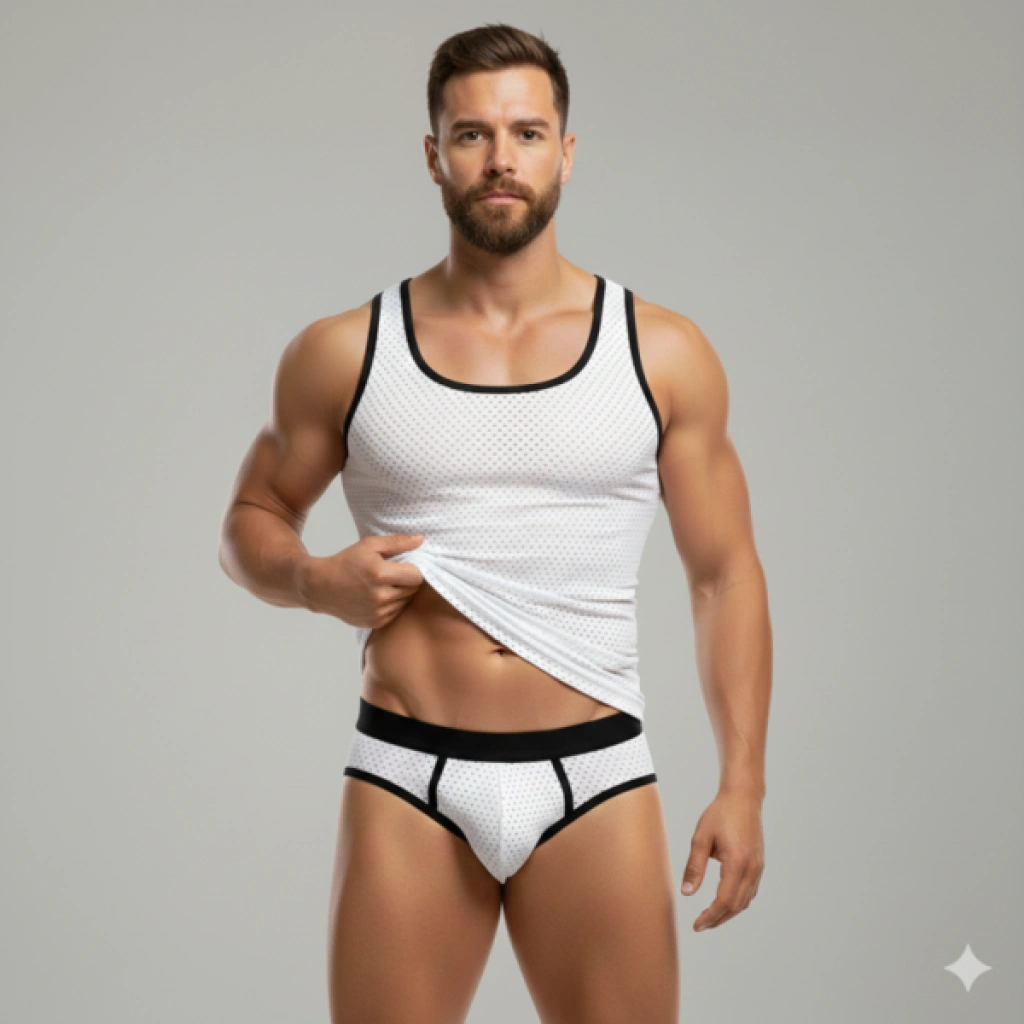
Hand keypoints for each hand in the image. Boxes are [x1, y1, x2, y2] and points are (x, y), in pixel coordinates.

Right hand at [300, 533, 425, 626]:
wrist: (321, 587)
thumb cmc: (346, 562)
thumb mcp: (369, 545)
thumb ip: (397, 542)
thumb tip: (421, 539)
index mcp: (381, 574)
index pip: (417, 576)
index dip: (413, 569)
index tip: (403, 565)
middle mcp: (381, 596)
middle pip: (413, 590)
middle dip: (406, 580)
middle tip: (392, 574)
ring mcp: (378, 612)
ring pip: (405, 602)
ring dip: (400, 593)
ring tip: (384, 585)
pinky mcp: (375, 623)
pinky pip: (396, 613)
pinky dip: (392, 605)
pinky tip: (378, 596)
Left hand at [680, 789, 763, 930]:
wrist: (743, 797)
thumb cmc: (721, 813)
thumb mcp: (701, 838)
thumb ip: (694, 867)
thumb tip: (687, 892)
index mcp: (738, 863)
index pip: (724, 901)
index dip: (710, 916)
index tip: (697, 925)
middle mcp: (752, 869)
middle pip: (736, 906)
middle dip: (718, 919)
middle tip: (701, 925)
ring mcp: (758, 867)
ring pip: (745, 901)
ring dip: (728, 912)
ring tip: (710, 916)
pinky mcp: (759, 864)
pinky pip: (750, 891)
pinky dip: (738, 901)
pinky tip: (725, 901)